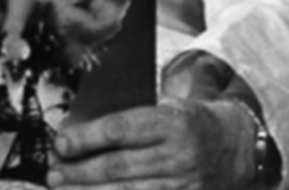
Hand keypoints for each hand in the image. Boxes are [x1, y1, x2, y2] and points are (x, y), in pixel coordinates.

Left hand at [48, 98, 256, 189]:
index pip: (120, 130)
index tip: (60, 143)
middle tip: (53, 173)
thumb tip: (79, 133)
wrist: (236, 145)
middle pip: (120, 167)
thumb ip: (129, 120)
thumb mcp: (164, 106)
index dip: (86, 138)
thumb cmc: (186, 121)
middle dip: (81, 172)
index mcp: (171, 122)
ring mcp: (185, 185)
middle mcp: (179, 155)